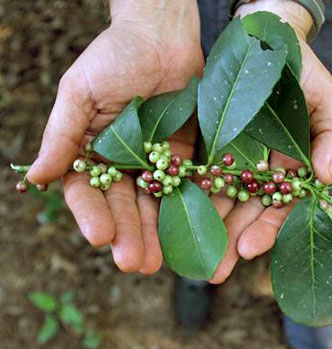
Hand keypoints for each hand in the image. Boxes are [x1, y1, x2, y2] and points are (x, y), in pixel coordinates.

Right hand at [27, 0, 203, 273]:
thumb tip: (37, 177)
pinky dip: (191, 209)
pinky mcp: (187, 156)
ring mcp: (157, 163)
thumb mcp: (81, 93)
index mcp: (92, 152)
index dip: (93, 214)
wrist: (163, 36)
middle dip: (129, 234)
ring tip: (161, 262)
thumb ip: (63, 136)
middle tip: (135, 263)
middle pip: (125, 206)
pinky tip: (195, 232)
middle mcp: (124, 163)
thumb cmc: (114, 57)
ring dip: (158, 233)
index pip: (88, 191)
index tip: (99, 236)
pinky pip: (189, 186)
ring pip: (157, 204)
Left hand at [209, 0, 331, 283]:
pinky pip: (194, 172)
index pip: (279, 206)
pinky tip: (170, 215)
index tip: (250, 249)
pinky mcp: (207, 143)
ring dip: (204, 228)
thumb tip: (325, 177)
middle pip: (244, 212)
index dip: (267, 228)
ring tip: (187, 256)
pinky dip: (184, 194)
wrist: (266, 37)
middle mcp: (260, 169)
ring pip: (217, 199)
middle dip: (230, 242)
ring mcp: (232, 157)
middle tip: (212, 272)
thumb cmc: (302, 70)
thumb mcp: (327, 100)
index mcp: (290, 167)